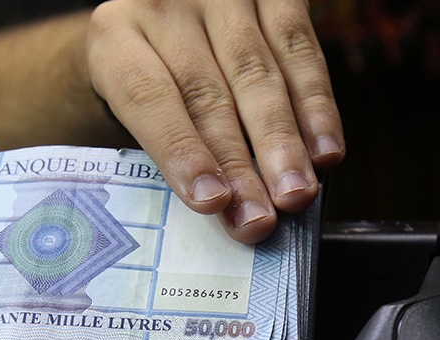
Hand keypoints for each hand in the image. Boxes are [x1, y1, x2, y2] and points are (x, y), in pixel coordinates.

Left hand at [87, 0, 344, 243]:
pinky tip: (326, 151)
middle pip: (205, 93)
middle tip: (260, 218)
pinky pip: (298, 47)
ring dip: (282, 141)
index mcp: (114, 36)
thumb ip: (166, 142)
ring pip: (256, 72)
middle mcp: (163, 4)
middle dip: (238, 164)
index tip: (210, 200)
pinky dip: (316, 105)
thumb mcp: (129, 103)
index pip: (146, 96)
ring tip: (295, 193)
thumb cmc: (150, 80)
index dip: (180, 149)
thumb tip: (220, 209)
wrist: (165, 17)